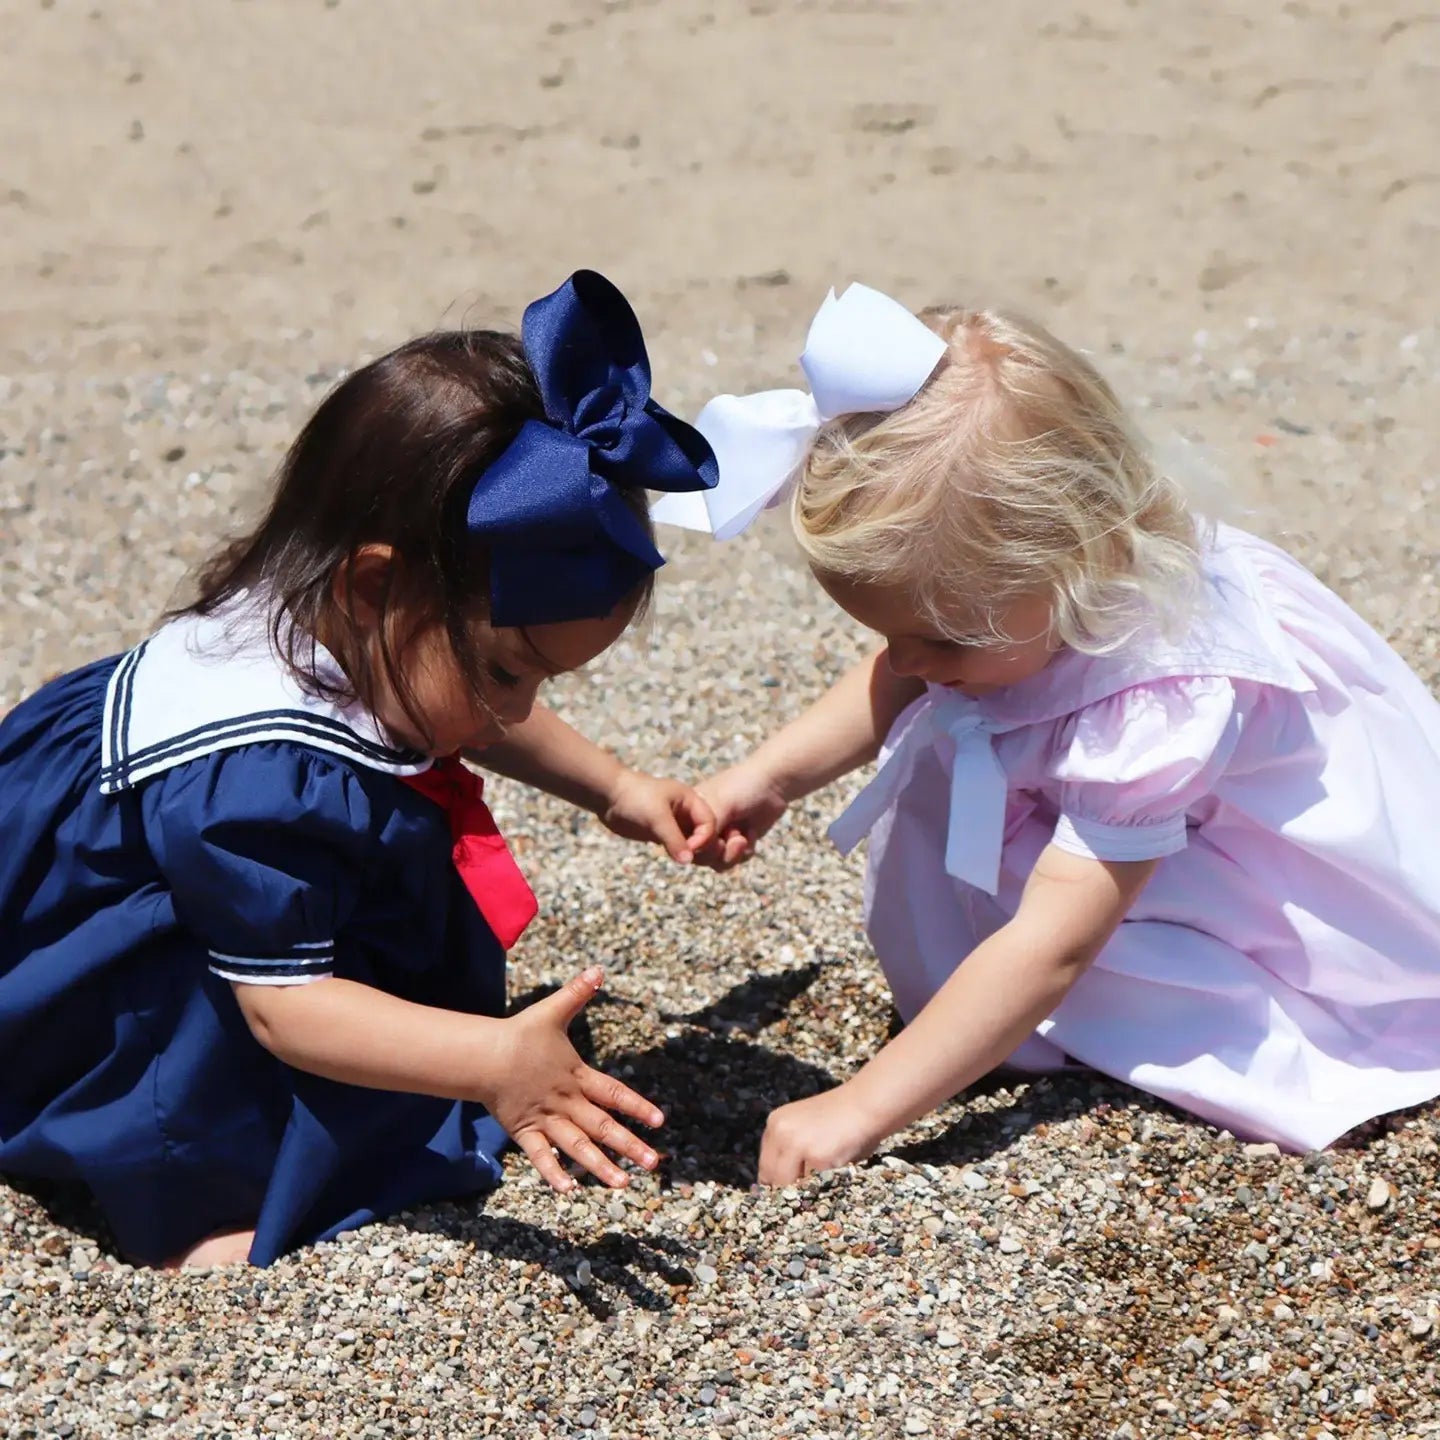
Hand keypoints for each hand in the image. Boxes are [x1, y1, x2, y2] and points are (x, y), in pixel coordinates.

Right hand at [488, 967, 664, 1191]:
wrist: (483, 1056)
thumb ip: (577, 993)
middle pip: (603, 1127)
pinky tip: (569, 1191)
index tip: (660, 1121)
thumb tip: (598, 969)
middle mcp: (566, 1103)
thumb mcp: (552, 1012)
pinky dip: (554, 1173)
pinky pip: (541, 1157)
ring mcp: (546, 1120)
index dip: (638, 1106)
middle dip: (630, 1146)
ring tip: (623, 1184)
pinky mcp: (525, 1132)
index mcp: (578, 1077)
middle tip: (655, 1164)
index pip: (615, 1093)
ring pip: (577, 1147)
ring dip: (600, 1167)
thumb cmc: (520, 1035)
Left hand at [599, 768, 715, 863]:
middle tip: (688, 858)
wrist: (608, 795)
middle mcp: (686, 812)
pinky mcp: (662, 833)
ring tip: (682, 859)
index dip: (705, 838)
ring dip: (691, 853)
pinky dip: (679, 854)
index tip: (690, 848)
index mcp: (691, 800)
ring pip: (692, 843)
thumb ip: (674, 839)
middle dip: (702, 847)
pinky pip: (678, 847)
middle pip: (705, 834)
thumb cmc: (635, 798)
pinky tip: (674, 859)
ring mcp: (674, 823)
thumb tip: (688, 861)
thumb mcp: (657, 817)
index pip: (710, 823)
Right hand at [692, 760, 789, 869]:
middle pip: (700, 856)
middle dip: (719, 852)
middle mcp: (701, 826)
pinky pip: (734, 860)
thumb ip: (705, 829)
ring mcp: (719, 834)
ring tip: (743, 838)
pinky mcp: (736, 841)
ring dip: (732, 854)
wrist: (774, 782)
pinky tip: (751, 833)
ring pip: (717, 861)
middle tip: (733, 837)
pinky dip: (744, 852)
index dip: (698, 848)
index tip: (717, 840)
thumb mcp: (719, 805)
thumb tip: (693, 851)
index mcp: (689, 813)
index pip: (683, 842)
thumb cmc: (742, 787)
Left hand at [757, 1084, 885, 1185]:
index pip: (765, 1163)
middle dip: (787, 1188)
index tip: (787, 1189)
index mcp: (776, 1122)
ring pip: (790, 1184)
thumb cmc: (841, 1116)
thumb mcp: (804, 1126)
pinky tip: (835, 1169)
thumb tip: (780, 1184)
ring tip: (823, 1175)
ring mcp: (798, 1145)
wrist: (865, 1104)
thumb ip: (790, 1148)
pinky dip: (823, 1184)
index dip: (776, 1179)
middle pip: (772, 1176)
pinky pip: (814, 1184)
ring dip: (804, 1188)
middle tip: (803, 1193)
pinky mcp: (818, 1158)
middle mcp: (781, 1132)